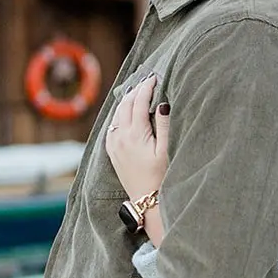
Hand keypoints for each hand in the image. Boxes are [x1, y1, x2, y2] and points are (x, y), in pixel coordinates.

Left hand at [104, 75, 170, 200]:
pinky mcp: (112, 152)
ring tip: (138, 91)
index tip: (155, 77)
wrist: (147, 200)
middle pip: (125, 105)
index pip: (139, 102)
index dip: (147, 87)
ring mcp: (114, 144)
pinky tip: (126, 112)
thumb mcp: (166, 150)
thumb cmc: (161, 176)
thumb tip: (163, 103)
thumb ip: (164, 125)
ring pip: (116, 114)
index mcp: (135, 134)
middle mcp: (120, 137)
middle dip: (136, 90)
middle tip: (147, 80)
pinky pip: (112, 126)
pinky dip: (119, 114)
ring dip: (126, 100)